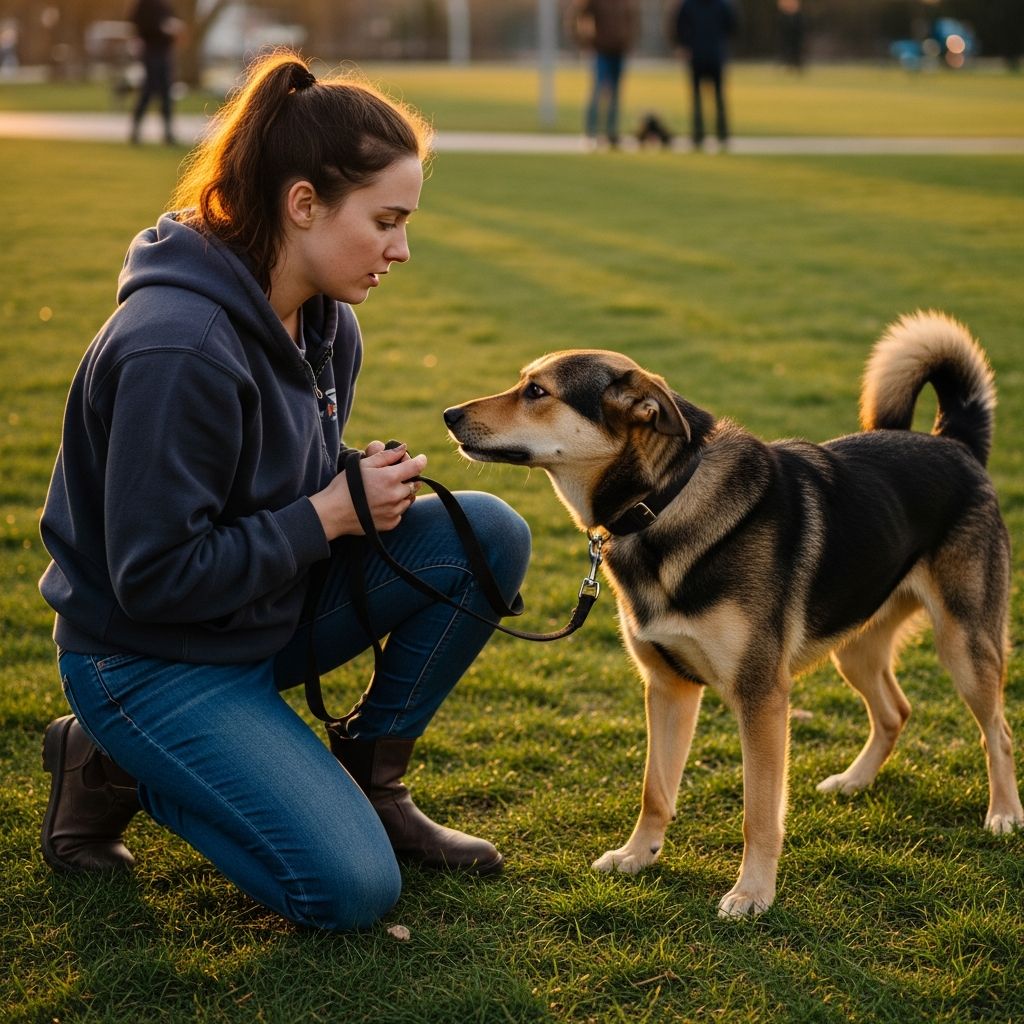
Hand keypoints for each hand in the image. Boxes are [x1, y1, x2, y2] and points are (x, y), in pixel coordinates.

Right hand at [309, 443, 426, 539]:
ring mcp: (394, 512)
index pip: (416, 467)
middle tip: (394, 476)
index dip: (420, 461)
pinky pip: (400, 513)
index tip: (420, 459)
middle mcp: (396, 496)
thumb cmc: (345, 486)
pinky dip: (395, 507)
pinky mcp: (390, 524)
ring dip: (403, 493)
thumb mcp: (363, 464)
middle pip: (414, 484)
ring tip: (385, 491)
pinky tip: (381, 504)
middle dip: (408, 478)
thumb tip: (403, 449)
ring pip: (409, 499)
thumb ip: (386, 456)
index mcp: (390, 478)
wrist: (333, 513)